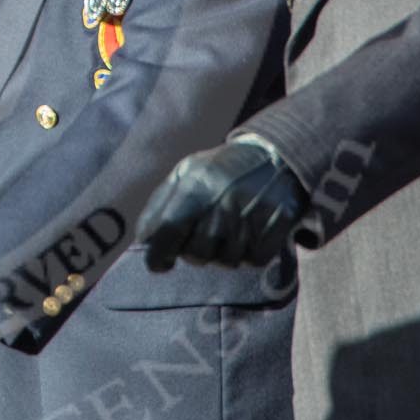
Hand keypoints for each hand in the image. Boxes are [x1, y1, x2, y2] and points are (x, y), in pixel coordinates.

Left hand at [138, 140, 308, 271]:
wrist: (276, 155)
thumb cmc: (221, 169)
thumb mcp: (186, 172)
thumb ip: (159, 204)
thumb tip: (143, 240)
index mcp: (196, 186)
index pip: (167, 232)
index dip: (157, 255)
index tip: (158, 263)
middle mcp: (222, 204)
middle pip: (196, 255)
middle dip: (194, 251)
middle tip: (203, 234)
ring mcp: (250, 218)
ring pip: (225, 262)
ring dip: (222, 252)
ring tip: (228, 228)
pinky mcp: (276, 230)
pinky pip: (253, 261)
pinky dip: (248, 253)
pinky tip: (249, 233)